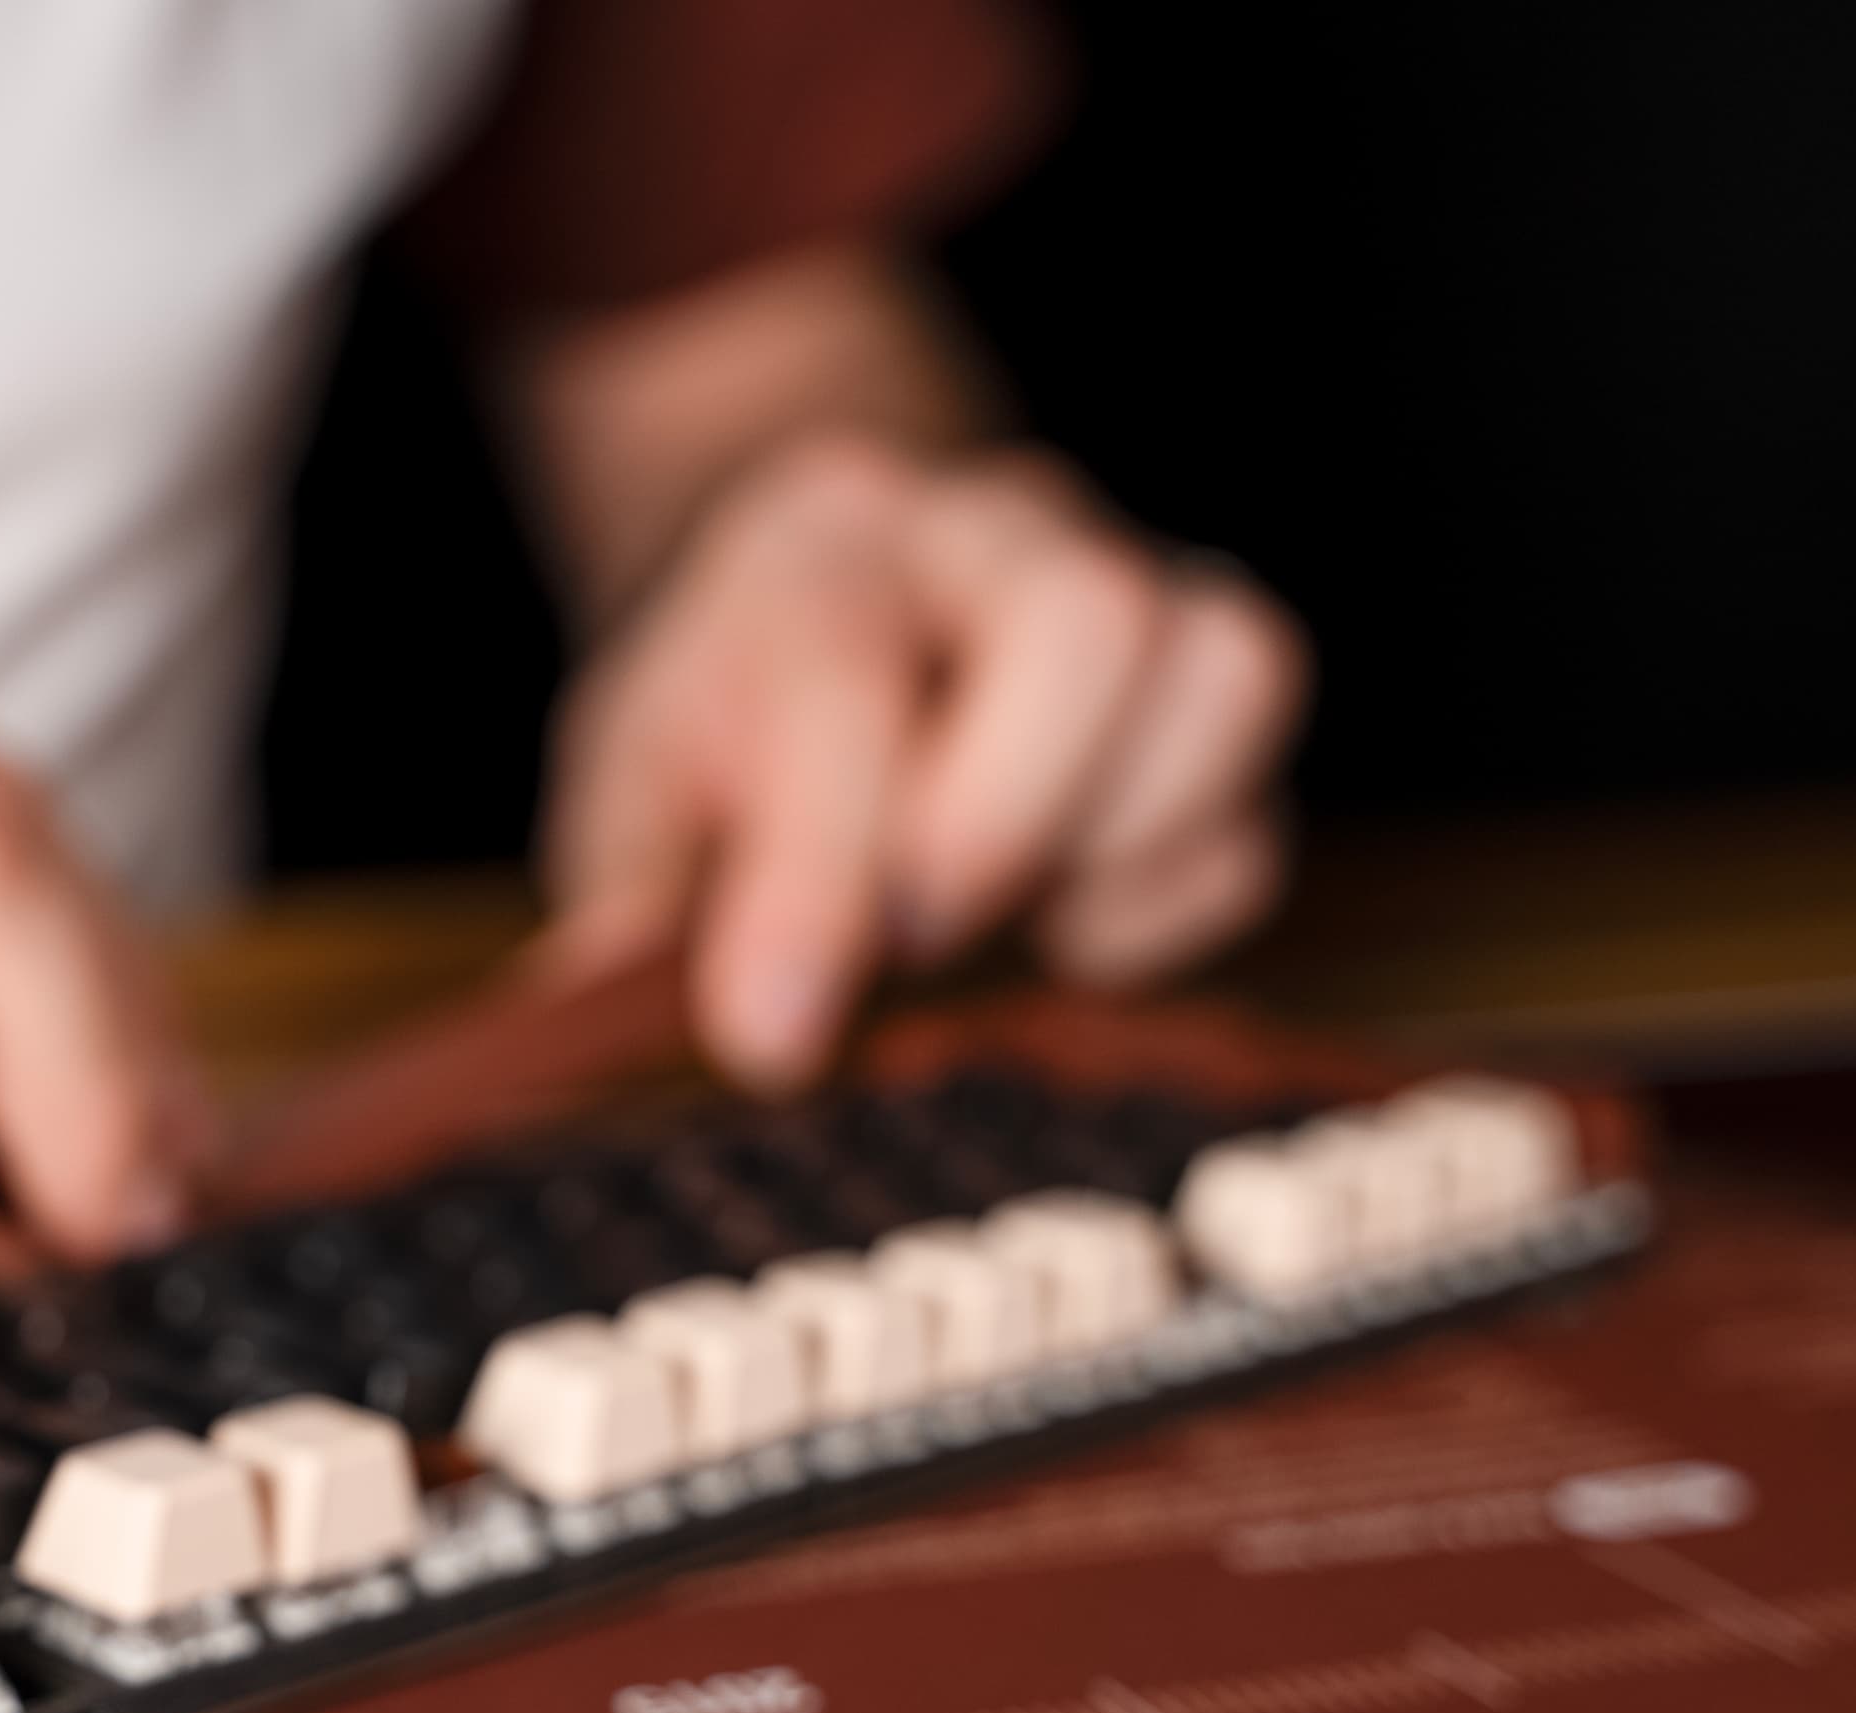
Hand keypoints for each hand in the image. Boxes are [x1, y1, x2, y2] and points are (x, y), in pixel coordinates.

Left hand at [538, 430, 1307, 1089]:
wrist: (832, 579)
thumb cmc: (735, 707)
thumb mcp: (631, 780)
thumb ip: (628, 891)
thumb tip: (601, 1005)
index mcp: (818, 547)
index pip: (834, 674)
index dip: (811, 879)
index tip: (770, 1037)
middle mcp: (991, 532)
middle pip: (1083, 617)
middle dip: (1004, 819)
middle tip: (917, 935)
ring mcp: (1131, 585)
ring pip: (1223, 670)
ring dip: (1122, 844)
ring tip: (1015, 921)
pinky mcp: (1212, 688)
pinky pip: (1255, 807)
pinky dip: (1174, 898)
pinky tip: (1071, 928)